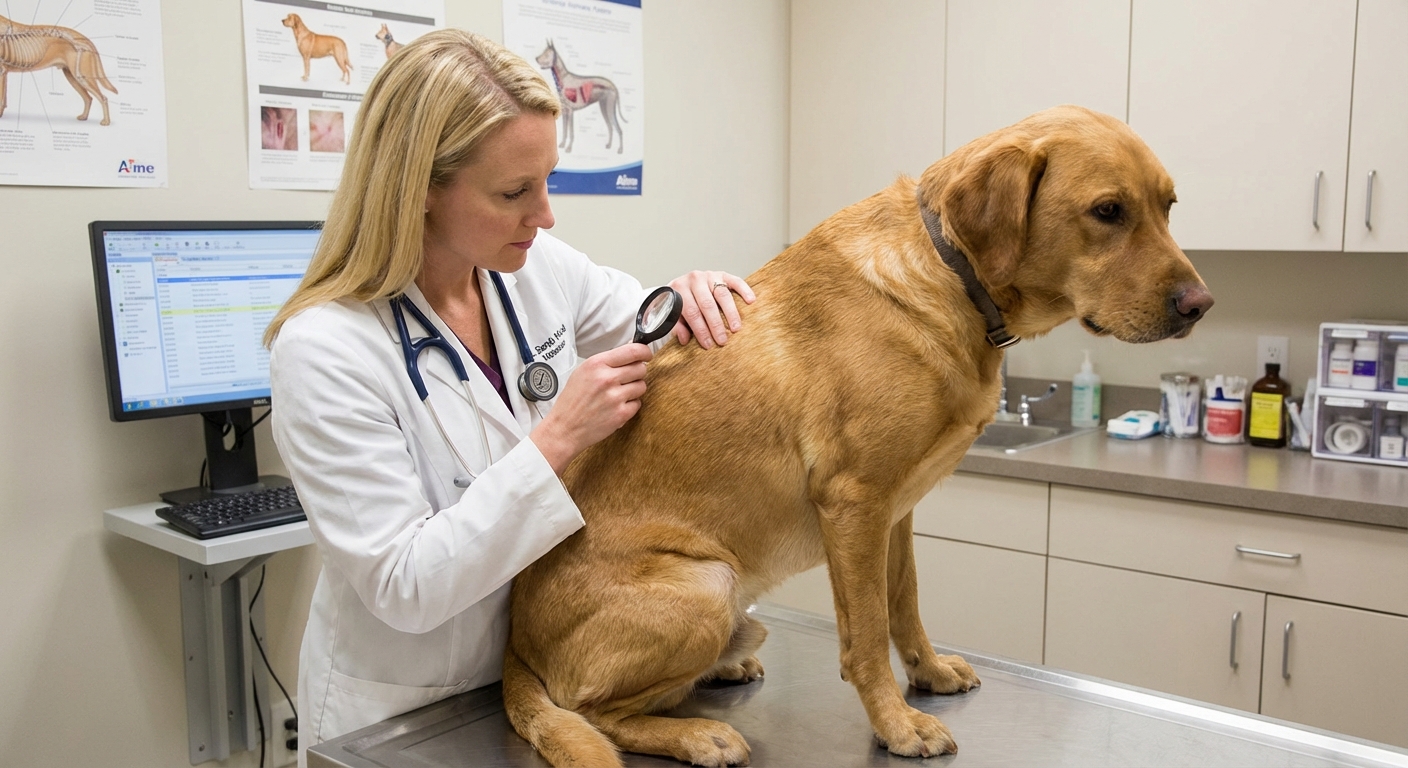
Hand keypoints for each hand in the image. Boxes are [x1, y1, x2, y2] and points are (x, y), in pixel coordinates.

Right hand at [529, 343, 652, 474]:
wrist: (564, 428)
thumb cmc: (572, 400)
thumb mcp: (583, 371)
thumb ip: (607, 361)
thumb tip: (631, 351)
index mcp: (597, 364)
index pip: (633, 351)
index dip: (645, 352)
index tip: (647, 355)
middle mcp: (607, 379)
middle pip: (641, 368)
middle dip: (637, 372)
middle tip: (626, 379)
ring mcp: (615, 397)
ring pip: (642, 386)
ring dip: (634, 389)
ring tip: (618, 395)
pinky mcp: (621, 414)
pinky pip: (638, 404)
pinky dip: (630, 405)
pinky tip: (616, 407)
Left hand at [668, 271, 755, 348]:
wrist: (681, 282)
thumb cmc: (679, 301)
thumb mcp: (673, 312)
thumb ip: (677, 326)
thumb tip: (685, 339)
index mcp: (679, 289)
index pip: (692, 312)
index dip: (700, 330)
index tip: (708, 344)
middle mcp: (694, 280)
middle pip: (707, 304)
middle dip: (715, 325)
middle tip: (722, 340)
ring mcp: (709, 276)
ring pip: (722, 295)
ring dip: (730, 313)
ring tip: (736, 328)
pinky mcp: (722, 274)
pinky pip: (735, 281)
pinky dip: (744, 290)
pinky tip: (751, 300)